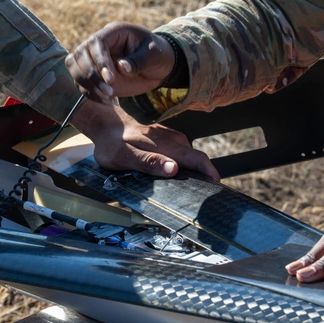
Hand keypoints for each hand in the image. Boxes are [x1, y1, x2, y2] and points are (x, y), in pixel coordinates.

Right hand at [66, 22, 174, 103]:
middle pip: (80, 54)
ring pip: (74, 67)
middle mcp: (99, 43)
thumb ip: (139, 61)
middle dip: (91, 75)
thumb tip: (121, 67)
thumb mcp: (154, 55)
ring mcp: (94, 59)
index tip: (111, 80)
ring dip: (87, 84)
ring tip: (108, 97)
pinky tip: (107, 101)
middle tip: (110, 91)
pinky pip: (81, 83)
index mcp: (114, 32)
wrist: (158, 66)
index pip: (96, 42)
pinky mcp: (94, 74)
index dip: (100, 61)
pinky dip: (90, 93)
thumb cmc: (158, 55)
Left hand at [71, 100, 218, 179]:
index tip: (217, 189)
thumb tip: (174, 169)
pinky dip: (185, 165)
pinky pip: (182, 153)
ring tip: (194, 191)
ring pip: (190, 156)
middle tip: (206, 197)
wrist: (105, 124)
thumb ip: (149, 162)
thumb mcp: (125, 157)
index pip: (197, 159)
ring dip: (195, 172)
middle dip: (206, 176)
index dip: (210, 174)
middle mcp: (174, 140)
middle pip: (197, 159)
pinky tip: (179, 176)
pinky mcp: (167, 139)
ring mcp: (171, 138)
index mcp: (167, 145)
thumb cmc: (112, 144)